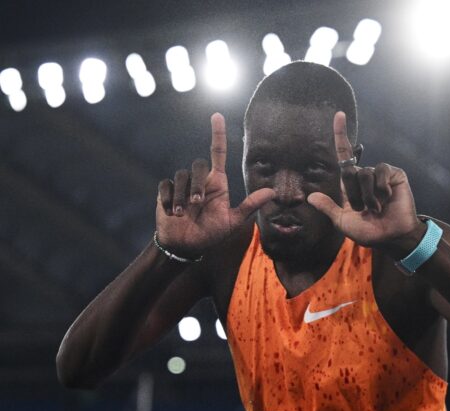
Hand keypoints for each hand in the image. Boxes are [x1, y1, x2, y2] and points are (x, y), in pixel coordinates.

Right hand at [155, 113, 274, 256]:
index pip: (218, 153)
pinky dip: (168, 199)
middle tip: (197, 204)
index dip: (218, 134)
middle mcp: (200, 181)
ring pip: (180, 176)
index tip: (217, 115)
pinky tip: (171, 212)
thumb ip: (250, 206)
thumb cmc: (211, 233)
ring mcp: (182, 186)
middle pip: (198, 164)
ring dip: (181, 196)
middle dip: (198, 184)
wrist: (187, 246)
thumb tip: (273, 192)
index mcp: (217, 183)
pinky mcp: (166, 193)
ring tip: (182, 214)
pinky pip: (165, 185)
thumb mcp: (233, 221)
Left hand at [307, 112, 423, 252]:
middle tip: (364, 210)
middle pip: (349, 172)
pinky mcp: (394, 174)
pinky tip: (388, 198)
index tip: (339, 115)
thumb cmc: (369, 231)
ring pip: (365, 174)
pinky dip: (381, 188)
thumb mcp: (342, 222)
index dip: (340, 135)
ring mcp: (380, 174)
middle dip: (354, 195)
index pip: (343, 155)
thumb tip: (310, 196)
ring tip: (377, 208)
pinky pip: (381, 171)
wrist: (392, 237)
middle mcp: (364, 175)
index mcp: (350, 185)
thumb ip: (328, 208)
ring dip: (369, 196)